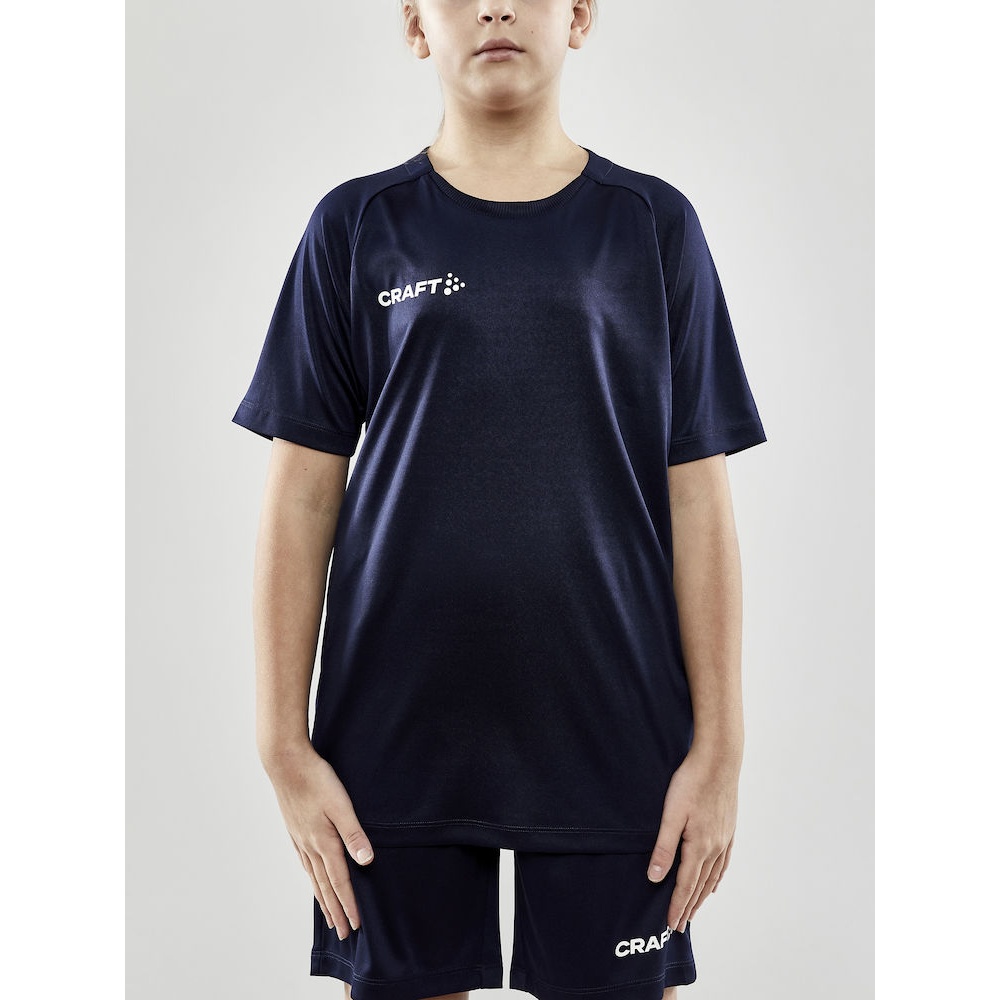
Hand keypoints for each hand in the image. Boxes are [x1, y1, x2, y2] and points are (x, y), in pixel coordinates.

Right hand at [261, 743, 375, 938]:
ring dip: (323, 899)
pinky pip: (305, 863)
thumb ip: (354, 833)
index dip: (349, 904)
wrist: (285, 762)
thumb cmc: (316, 779)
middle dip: (336, 911)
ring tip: (330, 917)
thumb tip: (366, 861)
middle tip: (344, 934)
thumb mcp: (341, 804)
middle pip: (325, 886)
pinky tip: (313, 879)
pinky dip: (311, 879)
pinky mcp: (295, 830)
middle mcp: (310, 846)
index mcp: (324, 842)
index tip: (356, 926)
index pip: (340, 881)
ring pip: (313, 877)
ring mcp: (300, 839)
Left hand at [646, 743, 740, 932]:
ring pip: (713, 876)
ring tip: (694, 909)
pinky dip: (717, 877)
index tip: (670, 924)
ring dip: (702, 895)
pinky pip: (724, 861)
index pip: (685, 885)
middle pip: (700, 885)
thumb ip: (664, 847)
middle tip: (679, 925)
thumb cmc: (692, 782)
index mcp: (699, 846)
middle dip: (688, 906)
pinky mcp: (729, 828)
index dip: (677, 906)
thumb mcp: (671, 814)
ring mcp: (724, 838)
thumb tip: (654, 877)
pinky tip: (714, 881)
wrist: (719, 760)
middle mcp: (715, 847)